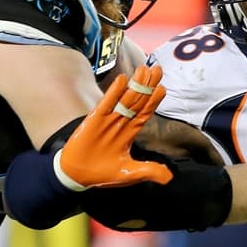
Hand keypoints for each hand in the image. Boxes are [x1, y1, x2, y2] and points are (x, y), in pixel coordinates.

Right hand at [54, 64, 171, 189]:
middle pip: (138, 100)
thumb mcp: (129, 173)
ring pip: (125, 98)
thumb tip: (169, 177)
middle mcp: (121, 123)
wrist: (77, 175)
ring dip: (135, 84)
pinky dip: (114, 92)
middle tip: (157, 69)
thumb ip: (149, 171)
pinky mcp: (94, 120)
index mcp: (130, 133)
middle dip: (148, 85)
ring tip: (144, 69)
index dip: (154, 100)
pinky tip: (122, 79)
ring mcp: (108, 120)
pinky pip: (106, 103)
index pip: (145, 113)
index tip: (163, 87)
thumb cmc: (102, 173)